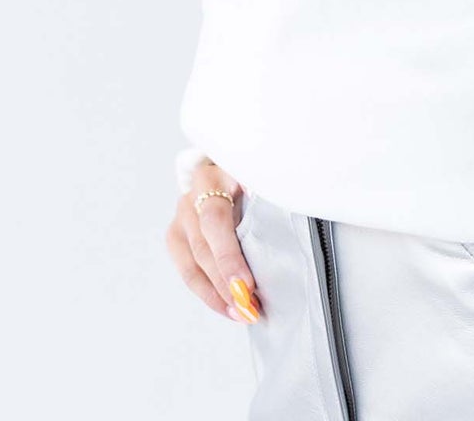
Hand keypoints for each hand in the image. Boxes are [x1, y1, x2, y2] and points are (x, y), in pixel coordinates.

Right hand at [165, 157, 262, 323]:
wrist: (226, 158)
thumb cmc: (252, 167)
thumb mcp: (263, 168)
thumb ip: (272, 188)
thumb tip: (297, 211)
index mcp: (215, 174)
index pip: (215, 220)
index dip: (229, 256)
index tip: (246, 285)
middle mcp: (193, 194)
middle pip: (204, 247)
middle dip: (227, 283)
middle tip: (250, 308)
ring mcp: (181, 215)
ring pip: (193, 264)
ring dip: (217, 294)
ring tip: (241, 314)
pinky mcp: (176, 234)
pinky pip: (188, 269)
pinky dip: (208, 292)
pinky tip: (226, 306)